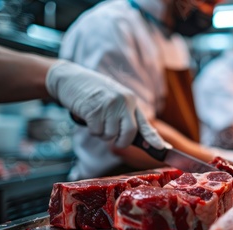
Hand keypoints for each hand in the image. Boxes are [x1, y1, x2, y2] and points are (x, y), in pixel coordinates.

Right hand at [46, 60, 165, 148]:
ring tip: (96, 118)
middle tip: (113, 138)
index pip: (144, 124)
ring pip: (110, 135)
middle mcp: (123, 102)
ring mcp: (109, 105)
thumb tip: (137, 137)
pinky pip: (96, 132)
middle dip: (121, 141)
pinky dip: (91, 130)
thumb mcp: (115, 100)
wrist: (70, 79)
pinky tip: (88, 116)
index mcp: (130, 101)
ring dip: (102, 133)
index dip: (153, 138)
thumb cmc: (94, 93)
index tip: (162, 149)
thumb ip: (126, 116)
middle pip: (129, 133)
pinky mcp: (94, 110)